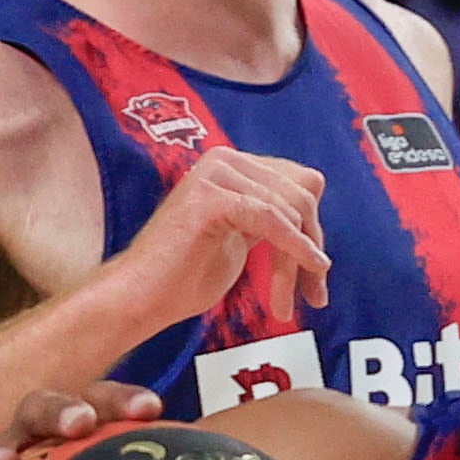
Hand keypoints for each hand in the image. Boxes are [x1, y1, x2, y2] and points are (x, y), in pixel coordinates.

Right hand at [99, 148, 333, 332]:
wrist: (143, 296)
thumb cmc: (188, 273)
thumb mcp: (244, 232)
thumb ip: (273, 212)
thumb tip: (315, 198)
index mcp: (234, 165)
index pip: (302, 184)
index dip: (314, 229)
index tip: (316, 271)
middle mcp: (225, 160)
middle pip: (301, 198)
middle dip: (312, 247)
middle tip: (315, 292)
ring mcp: (215, 175)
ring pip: (290, 213)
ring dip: (299, 262)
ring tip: (294, 299)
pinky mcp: (211, 198)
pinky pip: (272, 220)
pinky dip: (295, 247)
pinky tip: (309, 268)